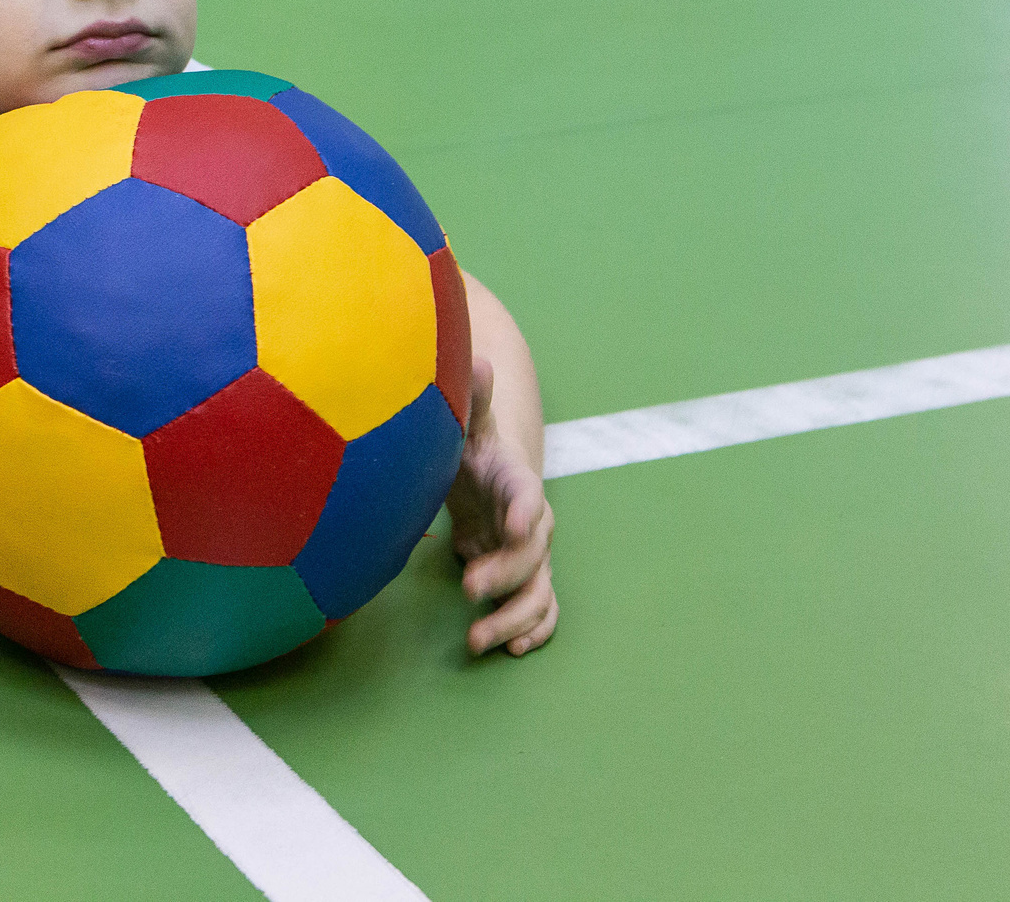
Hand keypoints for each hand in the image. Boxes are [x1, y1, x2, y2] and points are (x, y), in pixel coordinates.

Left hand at [445, 359, 557, 656]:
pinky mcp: (524, 578)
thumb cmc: (473, 449)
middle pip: (531, 553)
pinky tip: (511, 651)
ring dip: (513, 619)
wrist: (486, 474)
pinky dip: (532, 631)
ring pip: (539, 591)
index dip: (523, 511)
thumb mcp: (469, 424)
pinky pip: (541, 609)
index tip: (511, 527)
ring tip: (476, 641)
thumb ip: (474, 400)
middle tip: (468, 588)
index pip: (527, 495)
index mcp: (516, 482)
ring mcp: (529, 555)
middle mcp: (530, 523)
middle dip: (505, 574)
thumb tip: (476, 360)